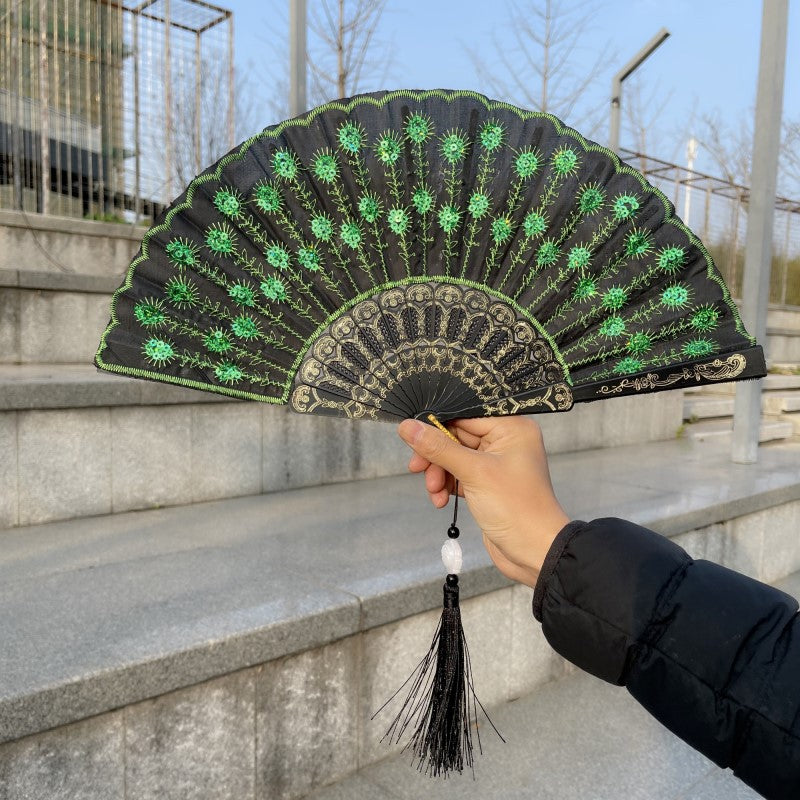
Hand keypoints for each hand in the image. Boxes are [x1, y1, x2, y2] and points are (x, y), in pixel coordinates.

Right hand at [398, 416, 569, 587]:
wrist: (533, 552)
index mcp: (512, 429)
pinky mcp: (488, 484)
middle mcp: (506, 442)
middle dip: (436, 456)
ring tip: (434, 491)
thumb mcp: (473, 473)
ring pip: (454, 458)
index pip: (465, 416)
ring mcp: (496, 464)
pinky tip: (441, 500)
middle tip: (417, 468)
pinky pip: (459, 476)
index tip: (413, 436)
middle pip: (456, 437)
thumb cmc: (517, 508)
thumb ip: (439, 448)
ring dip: (439, 474)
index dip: (437, 426)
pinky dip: (447, 486)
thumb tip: (409, 427)